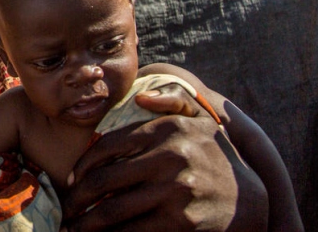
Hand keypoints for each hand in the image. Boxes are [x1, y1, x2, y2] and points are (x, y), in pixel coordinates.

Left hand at [61, 87, 268, 230]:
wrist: (250, 201)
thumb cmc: (213, 159)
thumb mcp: (200, 121)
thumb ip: (174, 101)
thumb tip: (144, 98)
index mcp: (167, 130)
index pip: (108, 147)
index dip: (82, 166)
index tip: (71, 181)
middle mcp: (171, 157)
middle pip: (104, 181)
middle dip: (77, 199)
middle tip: (66, 209)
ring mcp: (176, 191)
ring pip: (113, 210)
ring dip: (87, 223)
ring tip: (73, 228)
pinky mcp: (181, 221)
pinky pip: (133, 231)